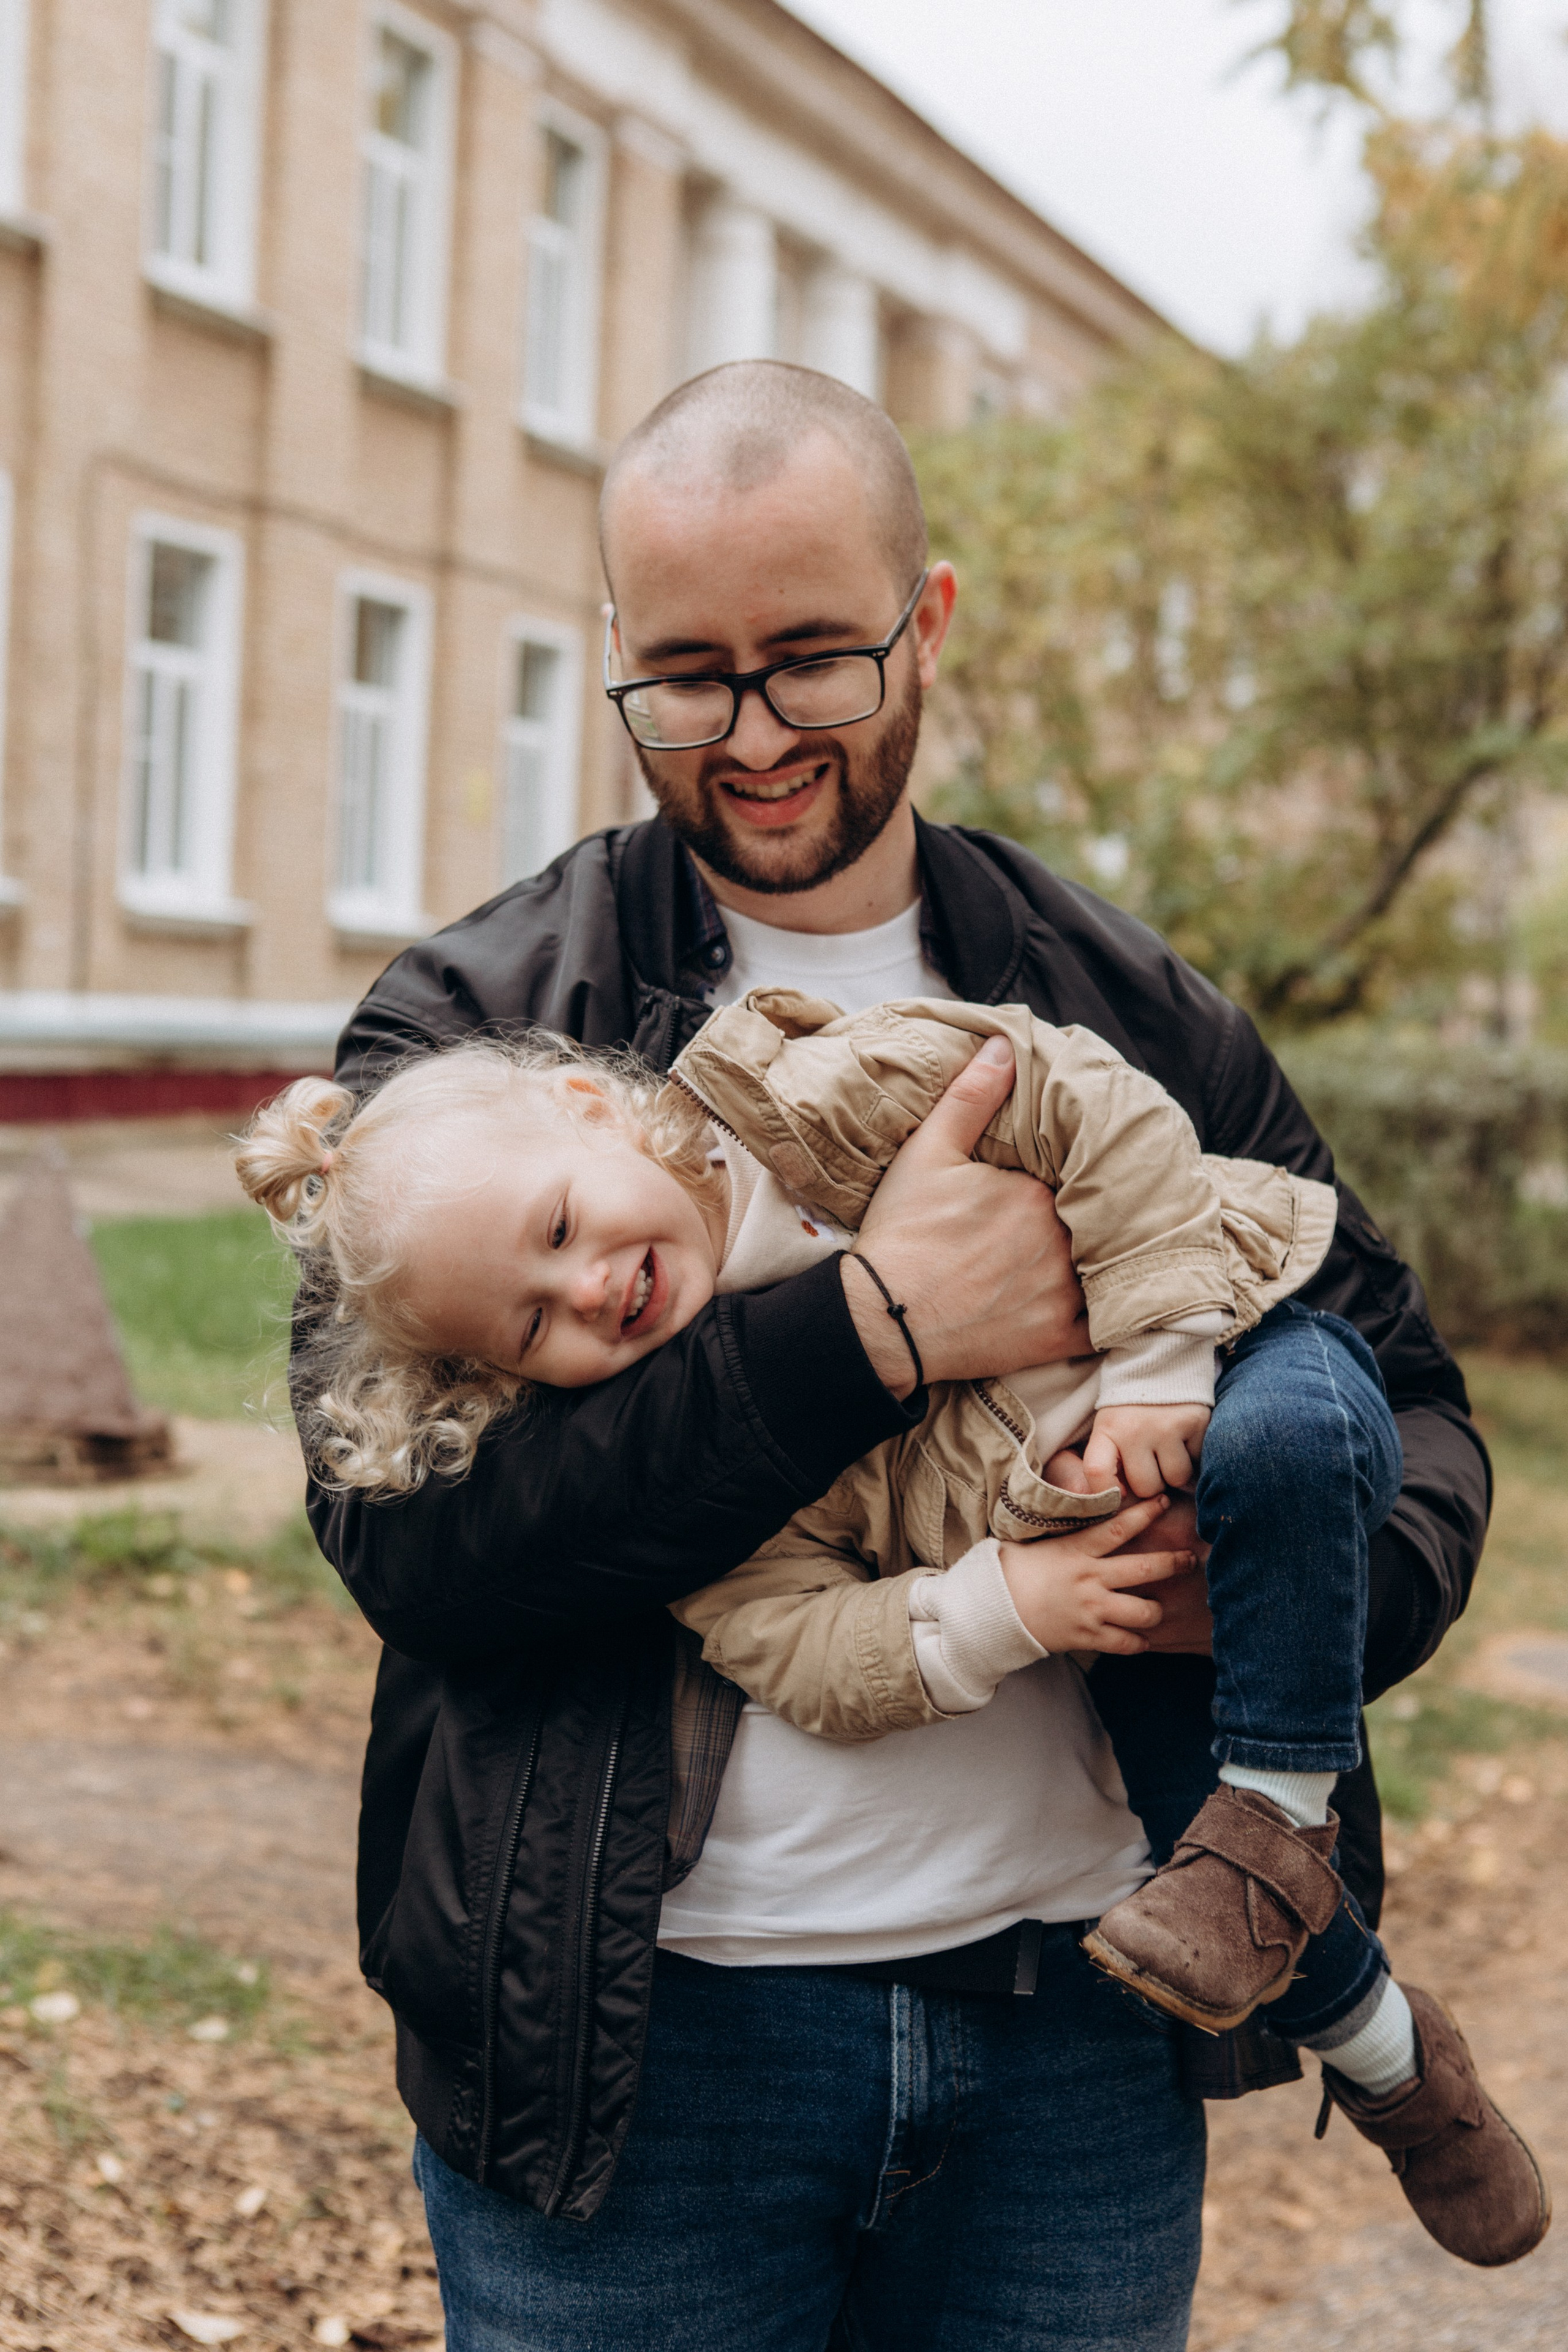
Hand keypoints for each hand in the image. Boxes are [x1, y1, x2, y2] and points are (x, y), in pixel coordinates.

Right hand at [847, 1037, 1087, 1397]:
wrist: (881, 1319)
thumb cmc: (901, 1235)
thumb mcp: (927, 1153)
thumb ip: (971, 1098)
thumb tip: (1005, 1047)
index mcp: (1037, 1193)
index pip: (1072, 1178)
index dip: (1064, 1180)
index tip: (1049, 1185)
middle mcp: (1061, 1241)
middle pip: (1089, 1221)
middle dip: (1080, 1219)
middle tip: (1058, 1224)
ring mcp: (1063, 1293)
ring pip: (1102, 1267)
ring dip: (1098, 1261)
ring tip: (1084, 1257)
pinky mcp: (1057, 1337)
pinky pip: (1105, 1325)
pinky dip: (1108, 1314)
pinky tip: (1104, 1304)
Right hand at [998, 1495, 1197, 1654]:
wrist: (992, 1610)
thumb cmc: (1014, 1571)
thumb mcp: (1040, 1543)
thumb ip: (1068, 1533)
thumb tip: (1084, 1510)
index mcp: (1076, 1550)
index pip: (1119, 1527)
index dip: (1145, 1513)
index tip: (1164, 1502)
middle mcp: (1089, 1578)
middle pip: (1143, 1568)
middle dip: (1172, 1563)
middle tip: (1190, 1560)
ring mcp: (1089, 1609)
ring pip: (1141, 1611)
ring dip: (1156, 1611)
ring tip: (1160, 1609)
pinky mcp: (1086, 1636)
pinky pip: (1124, 1642)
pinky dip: (1137, 1642)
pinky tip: (1141, 1640)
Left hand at [1083, 1404, 1210, 1497]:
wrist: (1159, 1364)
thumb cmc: (1131, 1410)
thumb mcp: (1109, 1428)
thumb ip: (1108, 1462)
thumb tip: (1121, 1502)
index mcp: (1107, 1430)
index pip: (1097, 1473)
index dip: (1106, 1494)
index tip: (1118, 1495)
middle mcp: (1136, 1429)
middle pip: (1147, 1487)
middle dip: (1152, 1483)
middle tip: (1151, 1462)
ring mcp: (1167, 1426)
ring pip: (1176, 1479)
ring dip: (1175, 1471)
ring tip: (1169, 1449)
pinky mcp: (1196, 1423)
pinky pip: (1199, 1461)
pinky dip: (1194, 1456)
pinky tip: (1185, 1438)